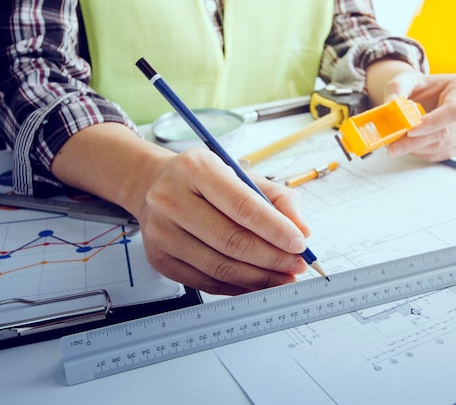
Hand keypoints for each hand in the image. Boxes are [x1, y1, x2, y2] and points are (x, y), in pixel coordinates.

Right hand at [136, 148, 309, 294]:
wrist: (153, 186)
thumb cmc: (204, 181)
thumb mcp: (241, 175)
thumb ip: (278, 199)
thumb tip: (302, 230)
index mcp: (196, 169)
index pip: (243, 206)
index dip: (275, 229)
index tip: (300, 244)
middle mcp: (171, 199)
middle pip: (231, 241)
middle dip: (272, 258)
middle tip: (297, 265)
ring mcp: (161, 232)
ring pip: (219, 267)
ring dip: (259, 278)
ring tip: (283, 278)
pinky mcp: (159, 259)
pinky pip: (205, 282)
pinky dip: (237, 287)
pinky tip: (257, 284)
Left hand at [384, 72, 455, 160]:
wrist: (423, 95)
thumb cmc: (417, 87)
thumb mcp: (403, 81)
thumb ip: (396, 91)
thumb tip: (391, 104)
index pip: (454, 110)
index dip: (433, 123)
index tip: (410, 130)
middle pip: (447, 131)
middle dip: (417, 141)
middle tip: (393, 146)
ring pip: (443, 146)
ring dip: (417, 149)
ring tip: (396, 145)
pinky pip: (442, 154)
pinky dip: (422, 154)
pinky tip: (409, 147)